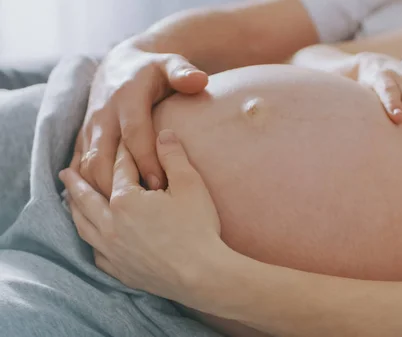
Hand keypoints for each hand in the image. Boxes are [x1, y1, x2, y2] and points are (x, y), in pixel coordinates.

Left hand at [61, 130, 223, 301]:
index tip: (120, 145)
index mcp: (125, 200)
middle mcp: (111, 224)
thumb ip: (173, 155)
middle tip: (64, 172)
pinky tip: (92, 237)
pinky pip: (96, 253)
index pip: (119, 169)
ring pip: (84, 225)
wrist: (202, 274)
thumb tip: (164, 133)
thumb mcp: (190, 184)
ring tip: (68, 201)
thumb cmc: (198, 228)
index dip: (122, 154)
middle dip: (76, 182)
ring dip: (74, 210)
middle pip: (87, 198)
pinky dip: (90, 241)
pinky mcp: (120, 270)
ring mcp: (113, 250)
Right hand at [73, 39, 208, 196]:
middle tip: (147, 208)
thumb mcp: (170, 64)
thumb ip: (184, 72)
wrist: (119, 65)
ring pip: (89, 167)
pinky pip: (80, 167)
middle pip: (105, 156)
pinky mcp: (82, 138)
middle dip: (122, 185)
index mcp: (127, 99)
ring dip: (105, 191)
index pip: (134, 134)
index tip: (161, 184)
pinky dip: (90, 188)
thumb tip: (200, 80)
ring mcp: (90, 128)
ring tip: (131, 214)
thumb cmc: (153, 70)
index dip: (146, 160)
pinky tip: (110, 207)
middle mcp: (103, 115)